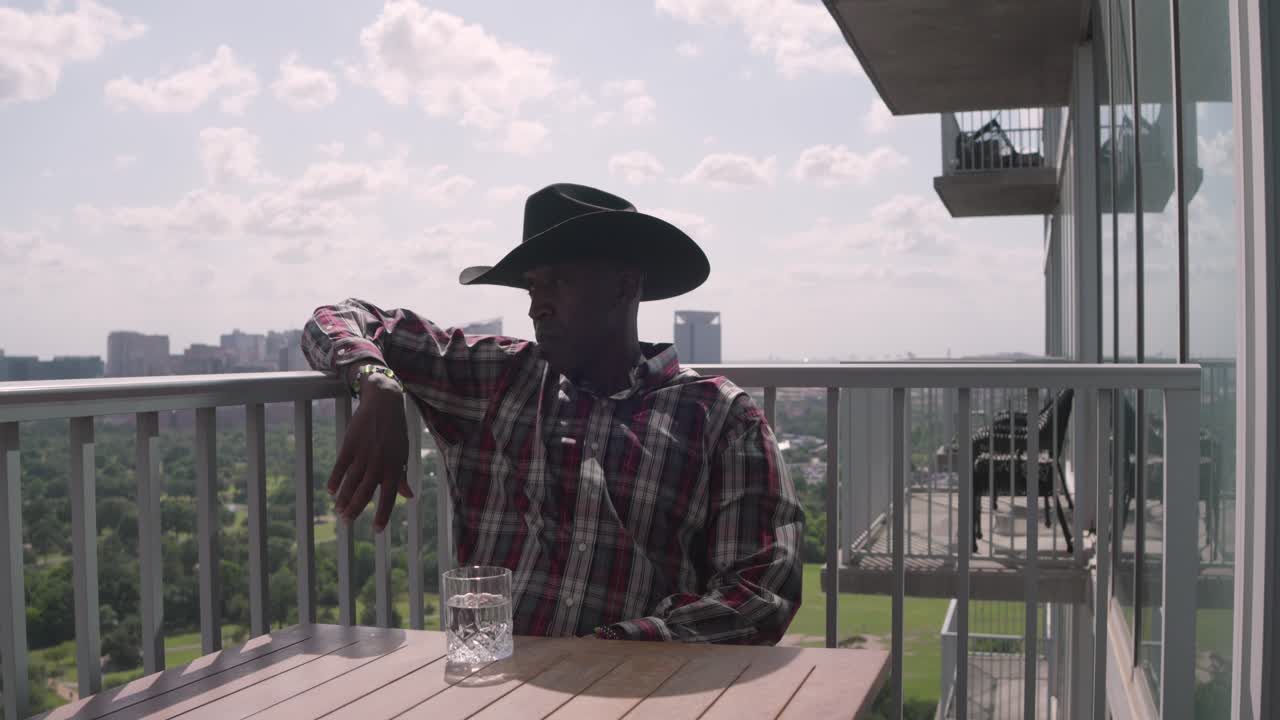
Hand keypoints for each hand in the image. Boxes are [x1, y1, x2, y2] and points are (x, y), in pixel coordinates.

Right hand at [329, 372, 412, 531]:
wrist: (383, 403)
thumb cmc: (395, 431)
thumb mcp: (402, 453)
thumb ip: (401, 476)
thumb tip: (409, 496)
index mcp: (394, 467)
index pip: (389, 497)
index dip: (382, 514)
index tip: (377, 530)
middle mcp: (378, 463)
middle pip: (365, 493)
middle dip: (355, 510)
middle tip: (347, 522)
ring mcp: (363, 454)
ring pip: (351, 483)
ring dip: (343, 499)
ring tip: (339, 511)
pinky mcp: (350, 445)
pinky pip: (340, 467)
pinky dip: (335, 480)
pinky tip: (331, 491)